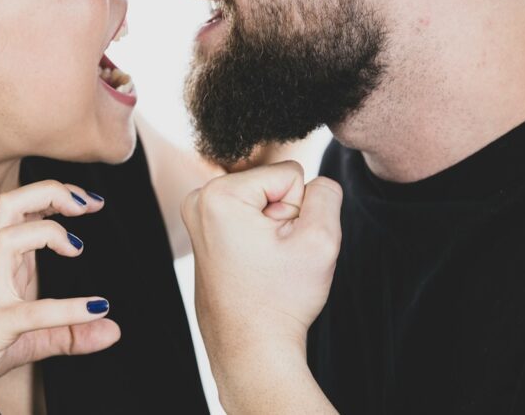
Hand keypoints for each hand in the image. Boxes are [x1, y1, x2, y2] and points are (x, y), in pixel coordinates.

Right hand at [0, 180, 118, 412]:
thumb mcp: (31, 341)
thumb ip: (71, 333)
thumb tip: (113, 328)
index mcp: (2, 264)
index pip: (22, 210)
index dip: (55, 196)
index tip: (88, 202)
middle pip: (9, 206)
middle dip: (49, 191)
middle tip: (85, 203)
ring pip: (9, 238)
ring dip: (48, 231)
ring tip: (78, 247)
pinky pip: (30, 311)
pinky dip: (67, 308)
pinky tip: (94, 308)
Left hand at [181, 162, 341, 411]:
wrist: (252, 349)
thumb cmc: (280, 300)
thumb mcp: (320, 240)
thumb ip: (326, 194)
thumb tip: (317, 181)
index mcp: (219, 193)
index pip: (290, 175)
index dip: (298, 211)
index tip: (282, 247)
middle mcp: (199, 199)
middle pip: (273, 186)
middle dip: (283, 219)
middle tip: (274, 260)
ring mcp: (197, 217)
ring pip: (263, 203)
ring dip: (273, 231)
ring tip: (264, 265)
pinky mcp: (204, 233)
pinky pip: (248, 220)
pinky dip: (258, 241)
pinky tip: (253, 268)